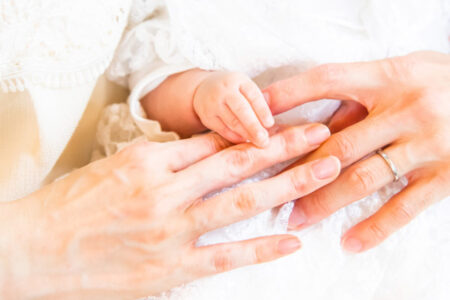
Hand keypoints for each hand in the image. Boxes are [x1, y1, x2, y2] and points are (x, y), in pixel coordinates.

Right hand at [0, 124, 338, 297]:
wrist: (35, 248)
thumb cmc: (72, 204)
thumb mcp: (118, 165)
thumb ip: (165, 159)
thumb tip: (205, 151)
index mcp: (150, 160)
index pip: (215, 141)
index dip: (256, 132)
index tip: (285, 125)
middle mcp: (166, 190)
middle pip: (238, 162)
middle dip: (285, 147)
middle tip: (322, 136)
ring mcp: (171, 229)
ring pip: (241, 202)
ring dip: (287, 185)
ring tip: (324, 173)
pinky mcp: (170, 267)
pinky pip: (225, 255)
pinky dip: (261, 248)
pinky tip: (292, 240)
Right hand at [193, 71, 274, 146]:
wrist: (202, 89)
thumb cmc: (232, 91)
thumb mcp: (244, 88)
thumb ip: (257, 101)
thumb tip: (269, 123)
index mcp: (238, 80)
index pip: (253, 95)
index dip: (262, 111)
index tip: (270, 124)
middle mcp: (225, 90)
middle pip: (242, 110)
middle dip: (254, 127)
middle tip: (265, 140)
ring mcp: (214, 103)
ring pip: (232, 122)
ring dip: (246, 134)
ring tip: (258, 142)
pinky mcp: (207, 116)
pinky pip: (223, 129)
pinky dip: (234, 137)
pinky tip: (244, 141)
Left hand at [263, 51, 449, 251]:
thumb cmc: (444, 80)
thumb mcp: (404, 70)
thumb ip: (363, 93)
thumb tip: (318, 122)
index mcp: (390, 77)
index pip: (328, 81)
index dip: (289, 95)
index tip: (257, 111)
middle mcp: (407, 109)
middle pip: (338, 145)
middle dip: (299, 168)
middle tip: (268, 188)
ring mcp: (428, 144)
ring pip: (363, 179)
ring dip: (325, 202)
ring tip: (296, 219)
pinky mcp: (447, 175)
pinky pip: (404, 207)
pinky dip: (375, 228)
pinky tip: (350, 243)